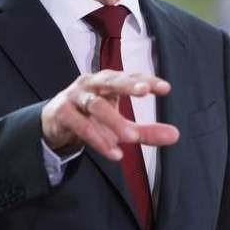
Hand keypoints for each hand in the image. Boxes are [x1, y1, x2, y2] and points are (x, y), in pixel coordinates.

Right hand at [41, 70, 179, 159]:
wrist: (54, 124)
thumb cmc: (92, 118)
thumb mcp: (121, 125)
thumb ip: (146, 131)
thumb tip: (175, 135)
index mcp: (108, 81)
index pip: (130, 76)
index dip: (146, 80)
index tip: (166, 88)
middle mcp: (92, 84)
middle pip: (111, 80)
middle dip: (128, 85)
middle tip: (144, 91)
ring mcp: (75, 96)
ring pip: (95, 105)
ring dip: (114, 120)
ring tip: (132, 136)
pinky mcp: (62, 113)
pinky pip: (80, 125)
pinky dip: (97, 139)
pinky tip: (114, 152)